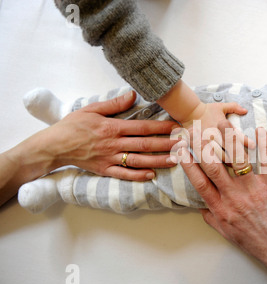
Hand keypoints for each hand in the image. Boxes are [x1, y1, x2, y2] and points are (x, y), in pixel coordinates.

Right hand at [45, 90, 178, 180]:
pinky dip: (138, 176)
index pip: (142, 127)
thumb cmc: (72, 126)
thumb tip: (133, 95)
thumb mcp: (91, 109)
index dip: (161, 127)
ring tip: (175, 160)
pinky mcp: (105, 170)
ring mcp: (110, 159)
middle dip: (166, 144)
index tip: (176, 127)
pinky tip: (152, 175)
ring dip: (158, 161)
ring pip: (139, 160)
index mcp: (112, 128)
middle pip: (145, 144)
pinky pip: (124, 174)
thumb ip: (114, 104)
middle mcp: (114, 144)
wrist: (54, 146)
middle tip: (183, 144)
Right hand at [179, 123, 266, 283]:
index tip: (180, 148)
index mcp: (220, 207)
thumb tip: (201, 207)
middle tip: (195, 128)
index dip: (187, 163)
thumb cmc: (254, 240)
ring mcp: (252, 190)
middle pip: (213, 165)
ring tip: (221, 123)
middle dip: (202, 145)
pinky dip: (263, 144)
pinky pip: (266, 161)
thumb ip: (211, 217)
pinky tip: (259, 130)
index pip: (199, 181)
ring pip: (237, 159)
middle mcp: (233, 197)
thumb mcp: (226, 232)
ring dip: (229, 139)